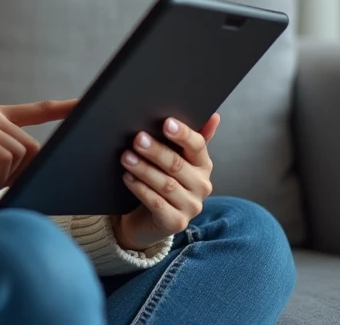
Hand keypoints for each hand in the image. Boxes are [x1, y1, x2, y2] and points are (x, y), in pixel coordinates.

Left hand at [110, 113, 220, 251]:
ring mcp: (190, 206)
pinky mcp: (176, 223)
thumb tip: (213, 116)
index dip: (182, 134)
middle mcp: (201, 186)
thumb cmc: (161, 180)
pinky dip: (141, 189)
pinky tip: (128, 178)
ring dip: (144, 169)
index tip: (166, 123)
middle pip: (177, 164)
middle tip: (137, 139)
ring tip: (126, 157)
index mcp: (203, 165)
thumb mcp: (175, 157)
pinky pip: (157, 203)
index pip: (197, 146)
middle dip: (156, 150)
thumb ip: (188, 139)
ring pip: (166, 184)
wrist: (147, 218)